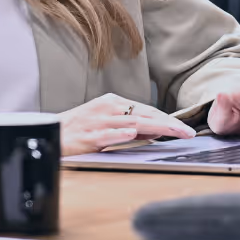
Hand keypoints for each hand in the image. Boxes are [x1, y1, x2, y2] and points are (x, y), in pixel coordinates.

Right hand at [59, 93, 195, 155]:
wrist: (50, 132)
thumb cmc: (78, 128)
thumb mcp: (104, 121)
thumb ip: (127, 124)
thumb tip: (154, 133)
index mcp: (111, 102)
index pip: (145, 110)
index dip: (167, 119)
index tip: (185, 129)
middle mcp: (106, 108)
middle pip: (143, 115)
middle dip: (168, 124)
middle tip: (188, 133)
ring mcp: (97, 122)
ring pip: (131, 123)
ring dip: (154, 128)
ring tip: (173, 132)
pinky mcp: (87, 136)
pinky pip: (107, 135)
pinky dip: (120, 134)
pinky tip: (132, 135)